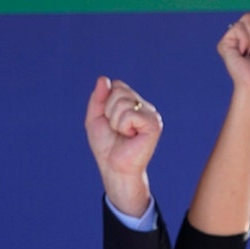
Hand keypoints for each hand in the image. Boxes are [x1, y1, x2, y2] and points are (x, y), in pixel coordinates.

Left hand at [85, 77, 161, 216]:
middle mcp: (144, 106)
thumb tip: (103, 78)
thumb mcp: (95, 119)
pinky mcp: (154, 124)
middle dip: (109, 111)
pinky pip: (130, 114)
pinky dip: (123, 126)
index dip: (106, 102)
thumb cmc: (106, 147)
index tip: (109, 121)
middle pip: (119, 90)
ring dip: (115, 121)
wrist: (114, 169)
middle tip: (116, 130)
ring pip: (122, 102)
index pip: (117, 85)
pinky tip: (130, 136)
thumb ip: (98, 98)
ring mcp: (151, 114)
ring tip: (123, 134)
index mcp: (134, 104)